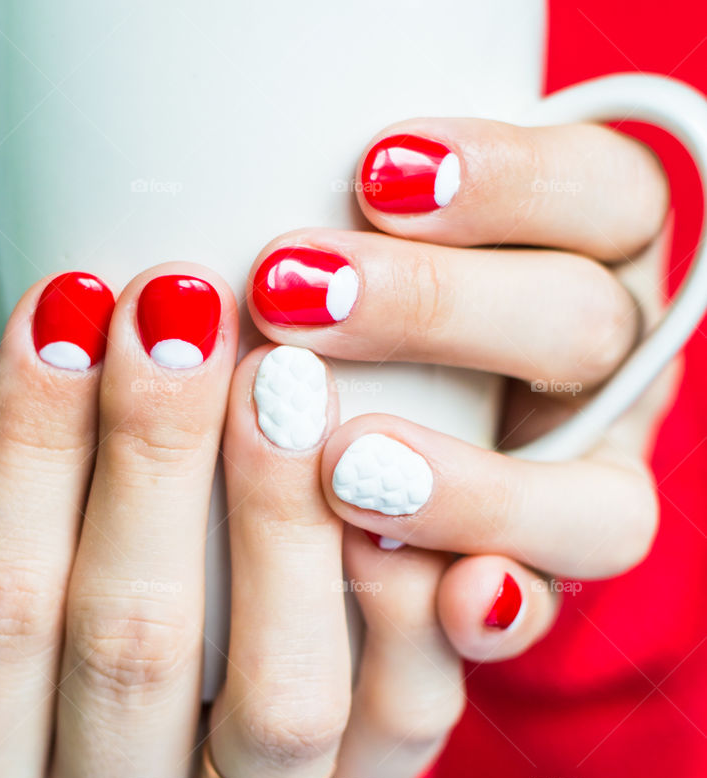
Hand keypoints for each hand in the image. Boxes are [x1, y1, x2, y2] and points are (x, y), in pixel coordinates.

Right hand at [0, 267, 484, 777]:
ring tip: (284, 380)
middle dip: (155, 461)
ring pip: (284, 700)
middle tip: (179, 310)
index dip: (31, 455)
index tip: (68, 305)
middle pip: (136, 650)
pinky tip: (393, 479)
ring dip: (285, 522)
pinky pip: (406, 722)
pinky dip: (414, 604)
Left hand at [245, 116, 674, 641]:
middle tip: (289, 294)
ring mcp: (582, 488)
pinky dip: (502, 607)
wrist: (329, 469)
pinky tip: (451, 599)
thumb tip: (175, 238)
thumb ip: (302, 216)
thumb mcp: (316, 241)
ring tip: (345, 467)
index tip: (371, 169)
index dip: (512, 175)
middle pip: (583, 328)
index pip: (602, 188)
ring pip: (601, 497)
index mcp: (578, 255)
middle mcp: (597, 375)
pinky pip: (548, 608)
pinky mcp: (537, 586)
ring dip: (479, 486)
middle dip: (441, 308)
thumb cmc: (316, 312)